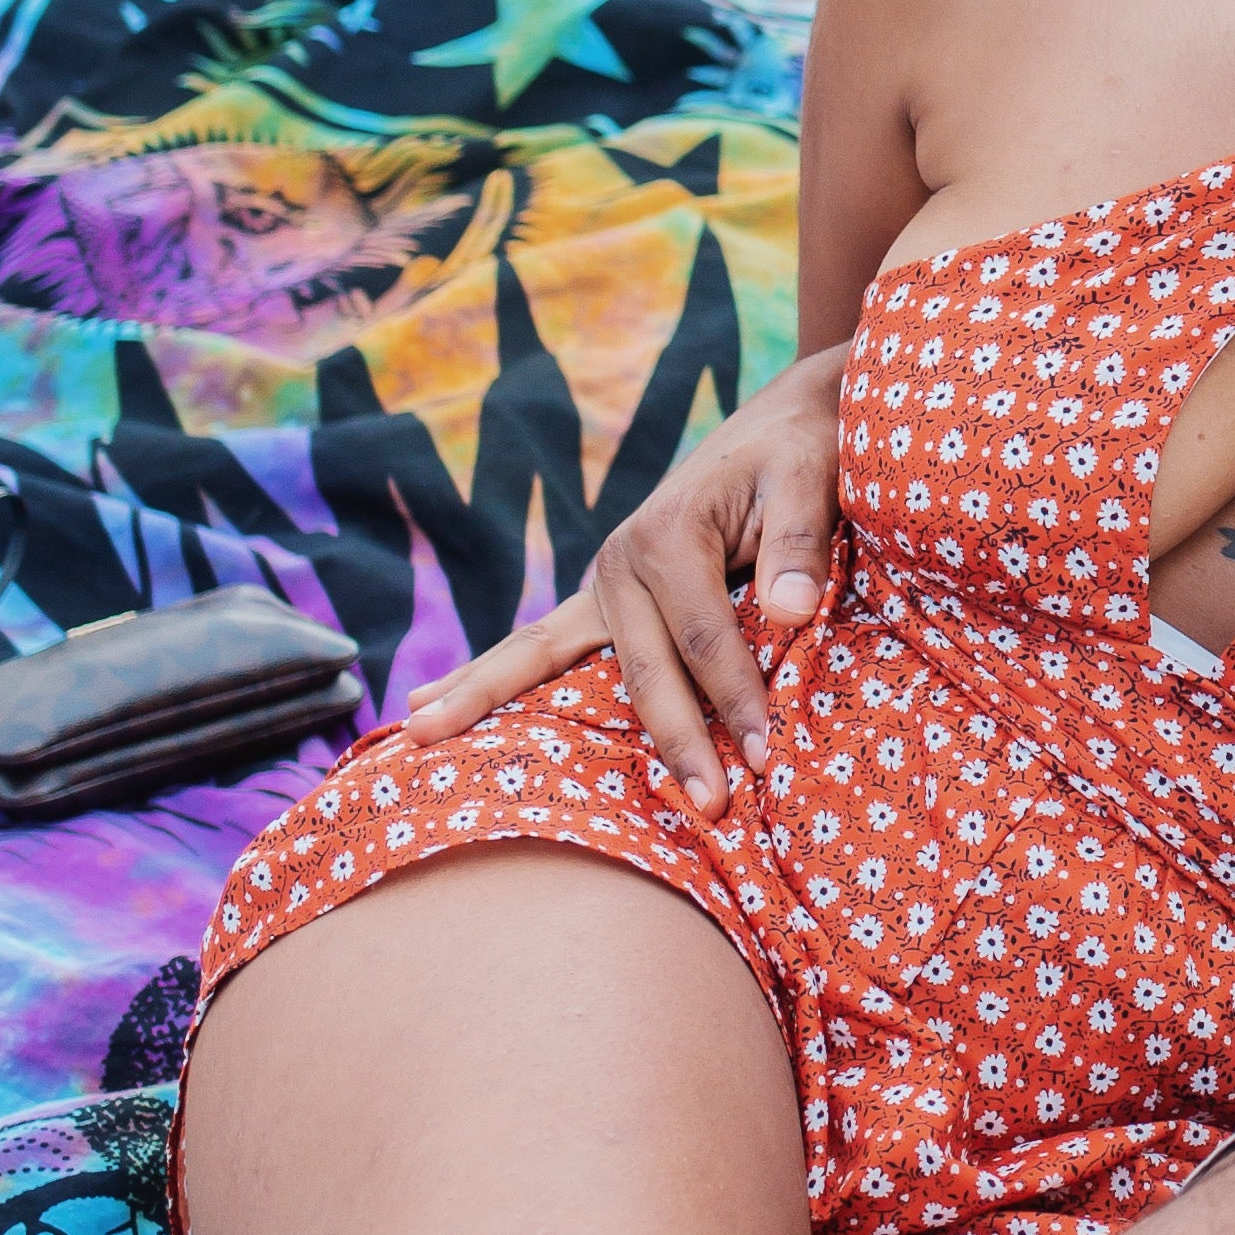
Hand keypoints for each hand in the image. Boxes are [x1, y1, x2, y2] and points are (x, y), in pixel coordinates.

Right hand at [398, 342, 847, 802]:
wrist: (780, 426)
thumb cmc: (800, 455)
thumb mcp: (812, 477)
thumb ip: (800, 544)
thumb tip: (788, 611)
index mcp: (669, 533)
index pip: (704, 640)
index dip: (735, 700)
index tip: (762, 758)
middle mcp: (621, 561)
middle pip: (642, 670)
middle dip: (672, 741)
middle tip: (708, 808)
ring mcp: (603, 583)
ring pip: (552, 659)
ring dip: (499, 706)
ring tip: (421, 742)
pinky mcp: (603, 599)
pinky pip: (545, 647)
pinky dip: (494, 679)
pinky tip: (430, 707)